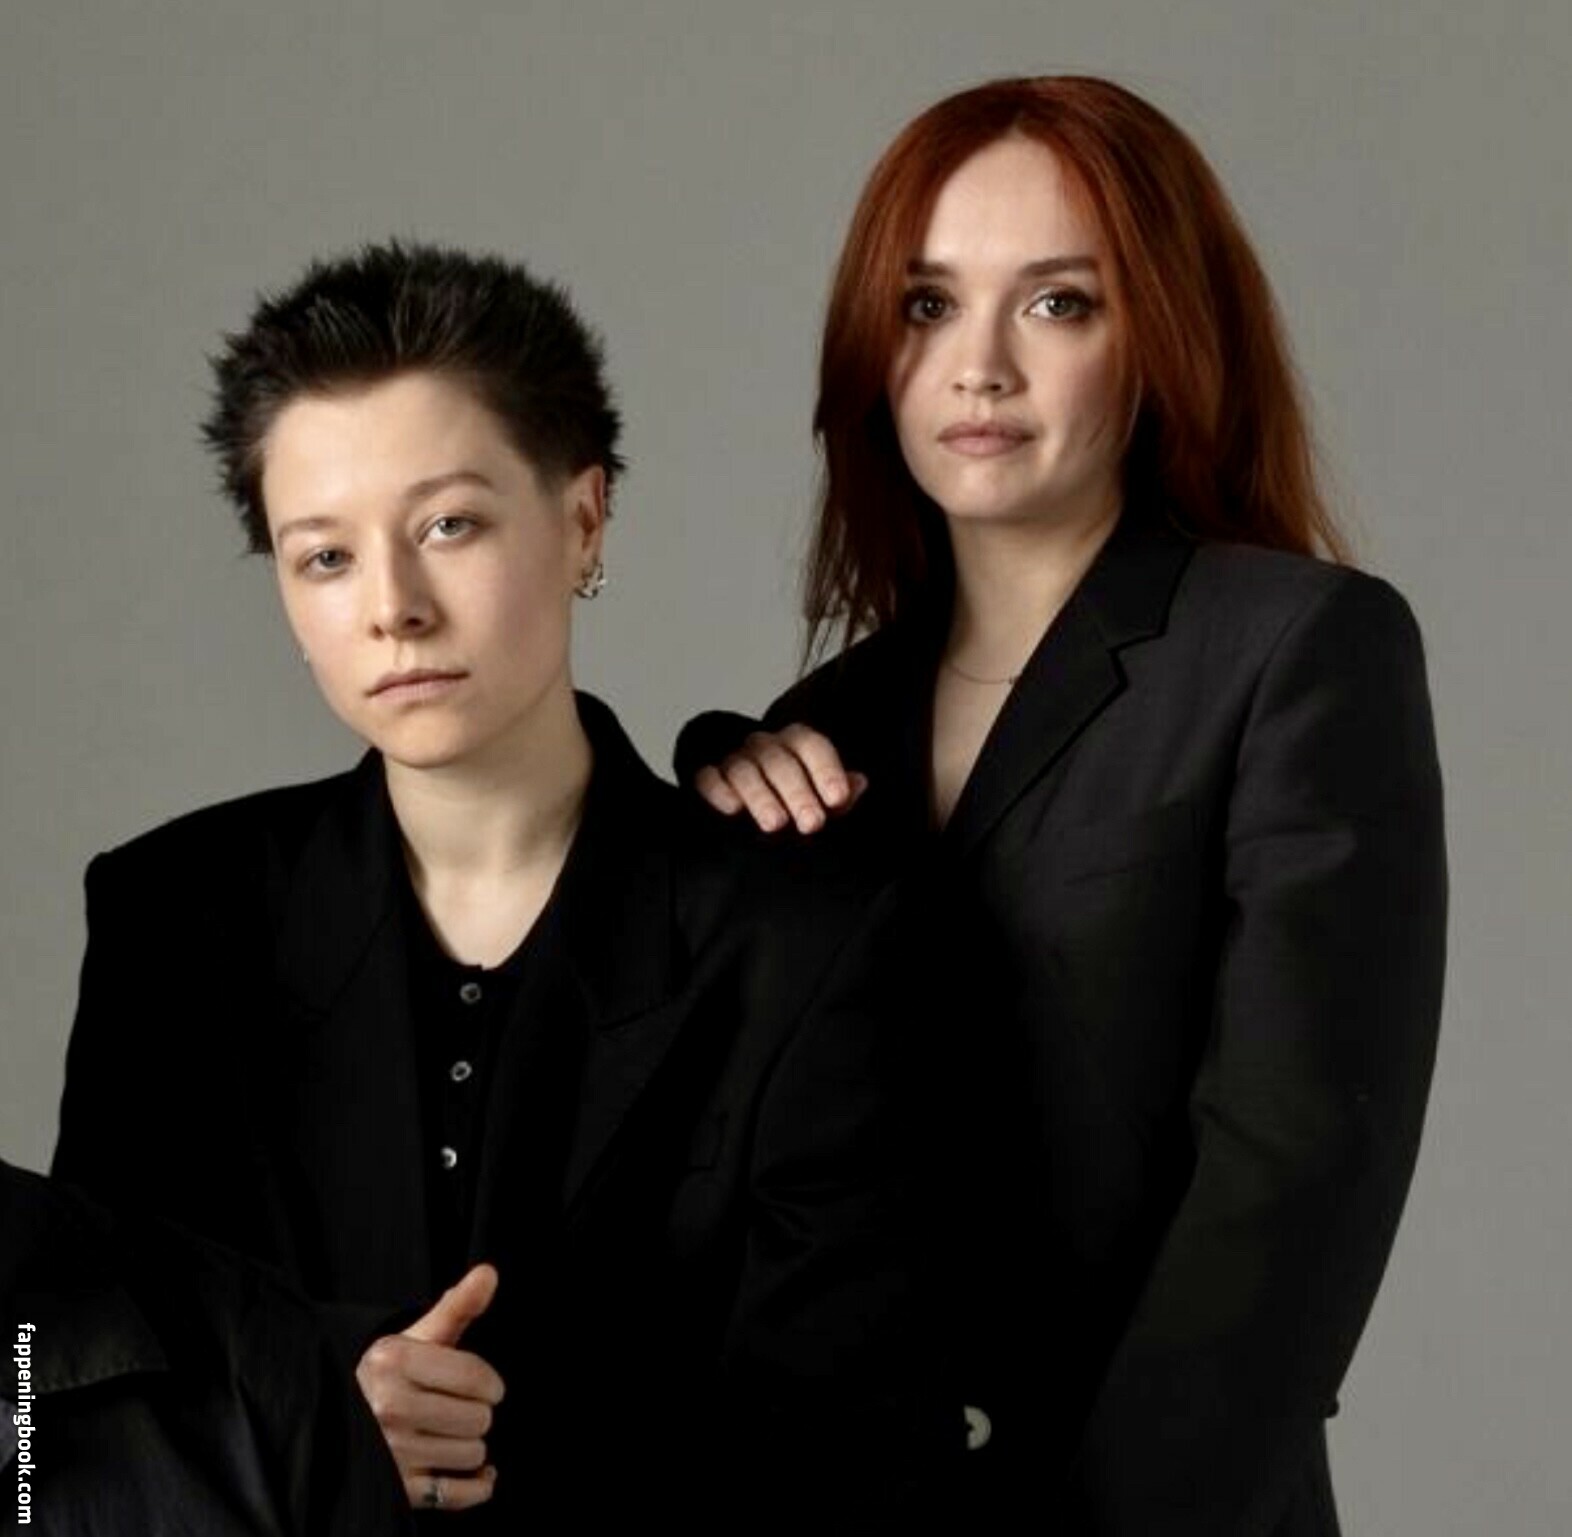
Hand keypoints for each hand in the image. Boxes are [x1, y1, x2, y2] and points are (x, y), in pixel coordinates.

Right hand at [356, 1263, 505, 1511]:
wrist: (340, 1414)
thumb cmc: (389, 1372)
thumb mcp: (416, 1335)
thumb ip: (457, 1306)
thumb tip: (490, 1273)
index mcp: (393, 1361)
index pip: (476, 1377)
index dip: (491, 1382)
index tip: (487, 1386)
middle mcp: (387, 1407)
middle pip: (479, 1417)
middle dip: (479, 1412)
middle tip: (461, 1408)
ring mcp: (390, 1451)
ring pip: (473, 1453)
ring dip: (474, 1445)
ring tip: (454, 1433)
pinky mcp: (395, 1489)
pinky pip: (459, 1494)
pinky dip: (478, 1485)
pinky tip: (479, 1471)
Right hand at [694, 724, 867, 833]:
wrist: (744, 796)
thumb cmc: (791, 796)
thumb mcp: (820, 796)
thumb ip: (839, 793)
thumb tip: (859, 784)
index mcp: (797, 744)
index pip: (813, 747)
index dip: (826, 771)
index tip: (837, 799)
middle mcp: (766, 746)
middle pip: (780, 762)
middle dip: (798, 793)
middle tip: (812, 823)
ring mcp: (735, 760)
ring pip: (745, 770)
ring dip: (761, 797)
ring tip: (775, 824)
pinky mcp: (707, 776)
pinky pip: (708, 777)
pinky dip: (718, 791)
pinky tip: (732, 808)